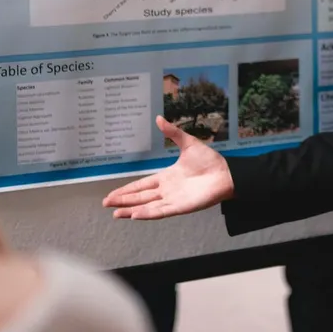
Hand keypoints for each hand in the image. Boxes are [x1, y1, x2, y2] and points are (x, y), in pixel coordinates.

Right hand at [103, 116, 233, 219]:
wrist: (226, 173)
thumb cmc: (209, 160)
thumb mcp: (187, 143)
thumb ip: (172, 132)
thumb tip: (158, 117)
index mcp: (166, 177)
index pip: (141, 185)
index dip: (127, 189)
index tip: (112, 194)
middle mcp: (167, 190)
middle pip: (140, 197)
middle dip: (123, 200)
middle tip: (106, 203)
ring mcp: (173, 200)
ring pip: (147, 206)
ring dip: (131, 210)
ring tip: (115, 213)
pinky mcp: (181, 207)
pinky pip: (161, 211)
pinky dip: (148, 213)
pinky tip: (135, 215)